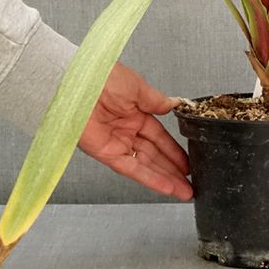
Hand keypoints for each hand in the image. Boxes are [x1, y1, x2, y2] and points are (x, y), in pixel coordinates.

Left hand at [78, 62, 192, 200]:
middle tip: (191, 182)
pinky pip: (132, 168)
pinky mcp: (106, 153)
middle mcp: (126, 129)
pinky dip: (149, 178)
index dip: (174, 150)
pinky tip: (166, 186)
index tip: (187, 161)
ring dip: (166, 178)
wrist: (78, 84)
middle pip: (154, 154)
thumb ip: (156, 101)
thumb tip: (173, 104)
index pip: (159, 136)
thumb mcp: (138, 87)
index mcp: (134, 111)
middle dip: (173, 169)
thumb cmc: (103, 77)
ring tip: (184, 191)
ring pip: (146, 165)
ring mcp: (117, 142)